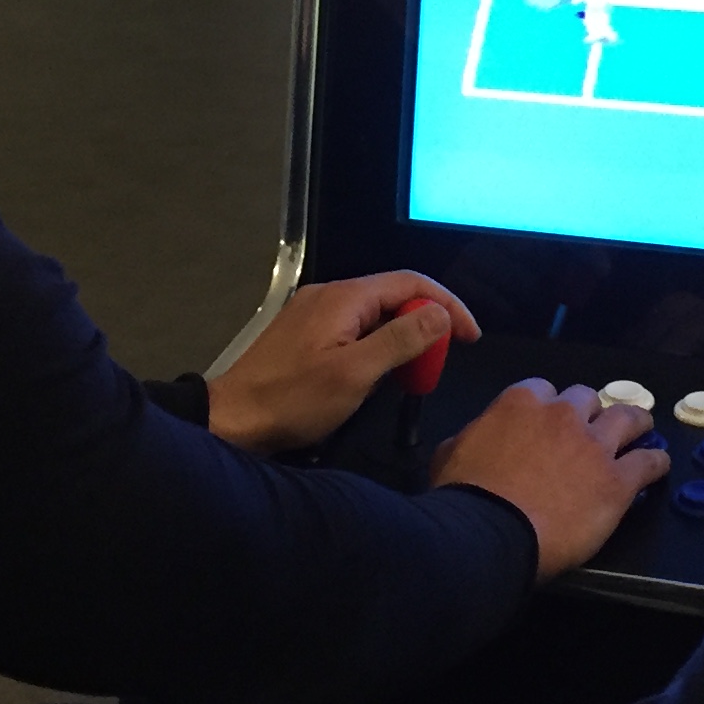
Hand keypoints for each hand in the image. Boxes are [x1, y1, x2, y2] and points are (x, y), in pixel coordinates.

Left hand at [206, 271, 482, 453]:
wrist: (232, 420)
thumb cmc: (293, 400)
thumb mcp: (355, 374)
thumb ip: (401, 340)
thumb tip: (440, 314)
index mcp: (344, 298)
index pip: (411, 283)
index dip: (447, 305)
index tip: (471, 337)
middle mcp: (330, 295)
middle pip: (393, 296)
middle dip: (426, 324)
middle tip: (442, 363)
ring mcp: (314, 314)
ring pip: (375, 315)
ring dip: (403, 339)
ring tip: (418, 373)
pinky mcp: (305, 334)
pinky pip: (355, 329)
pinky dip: (379, 347)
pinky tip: (382, 375)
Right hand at [430, 380, 671, 580]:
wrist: (493, 532)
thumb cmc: (466, 495)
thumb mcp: (450, 453)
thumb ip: (472, 435)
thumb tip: (476, 436)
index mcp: (522, 402)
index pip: (543, 390)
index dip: (547, 408)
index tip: (547, 425)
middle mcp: (563, 414)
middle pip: (587, 399)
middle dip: (589, 412)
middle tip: (590, 430)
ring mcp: (595, 446)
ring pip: (628, 418)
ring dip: (636, 422)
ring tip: (642, 428)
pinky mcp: (617, 480)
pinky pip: (648, 462)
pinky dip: (655, 462)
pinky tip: (658, 466)